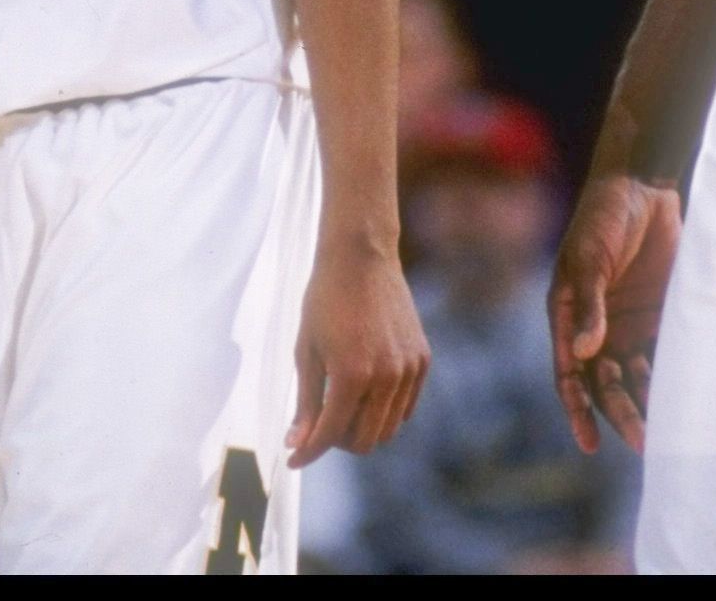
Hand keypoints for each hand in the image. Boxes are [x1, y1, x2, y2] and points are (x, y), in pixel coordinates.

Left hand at [287, 242, 429, 467]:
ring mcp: (409, 369)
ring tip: (339, 408)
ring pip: (388, 429)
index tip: (293, 459)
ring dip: (361, 429)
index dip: (308, 452)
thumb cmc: (326, 299)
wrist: (361, 256)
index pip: (330, 434)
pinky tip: (364, 394)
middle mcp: (386, 376)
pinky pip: (405, 407)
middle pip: (364, 441)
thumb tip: (298, 443)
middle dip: (336, 442)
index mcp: (352, 374)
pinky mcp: (422, 360)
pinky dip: (384, 412)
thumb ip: (306, 401)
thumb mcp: (306, 350)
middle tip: (317, 427)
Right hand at [549, 172, 682, 453]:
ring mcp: (627, 324)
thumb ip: (589, 304)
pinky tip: (679, 399)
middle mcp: (596, 328)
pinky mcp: (657, 316)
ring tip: (663, 431)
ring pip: (633, 376)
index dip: (577, 409)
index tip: (590, 442)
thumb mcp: (591, 257)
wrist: (644, 186)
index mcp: (568, 315)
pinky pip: (660, 355)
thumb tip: (584, 353)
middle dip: (619, 413)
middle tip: (642, 442)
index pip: (570, 373)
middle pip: (604, 382)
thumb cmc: (604, 216)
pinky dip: (666, 377)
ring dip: (644, 403)